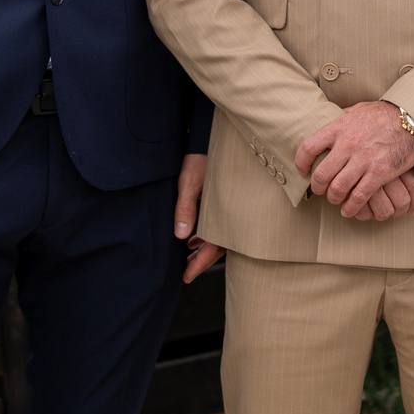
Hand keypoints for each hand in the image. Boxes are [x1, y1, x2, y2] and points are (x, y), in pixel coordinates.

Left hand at [175, 153, 224, 281]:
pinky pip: (220, 223)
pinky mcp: (228, 200)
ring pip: (220, 235)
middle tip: (186, 273)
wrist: (214, 135)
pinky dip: (207, 232)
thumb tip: (181, 235)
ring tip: (188, 255)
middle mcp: (232, 214)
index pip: (214, 248)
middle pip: (219, 246)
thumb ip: (185, 208)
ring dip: (203, 246)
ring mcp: (231, 208)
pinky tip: (194, 236)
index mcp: (225, 213)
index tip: (186, 277)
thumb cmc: (202, 157)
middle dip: (201, 260)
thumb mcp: (190, 182)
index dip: (199, 265)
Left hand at [295, 101, 413, 219]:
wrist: (412, 119)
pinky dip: (351, 207)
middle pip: (321, 174)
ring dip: (333, 199)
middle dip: (317, 187)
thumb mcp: (357, 109)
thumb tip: (329, 120)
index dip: (301, 162)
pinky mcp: (380, 172)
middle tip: (320, 190)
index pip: (309, 147)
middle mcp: (348, 144)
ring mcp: (364, 159)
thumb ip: (341, 118)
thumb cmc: (384, 114)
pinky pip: (359, 196)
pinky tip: (349, 209)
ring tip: (335, 200)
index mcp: (339, 127)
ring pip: (338, 189)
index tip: (302, 170)